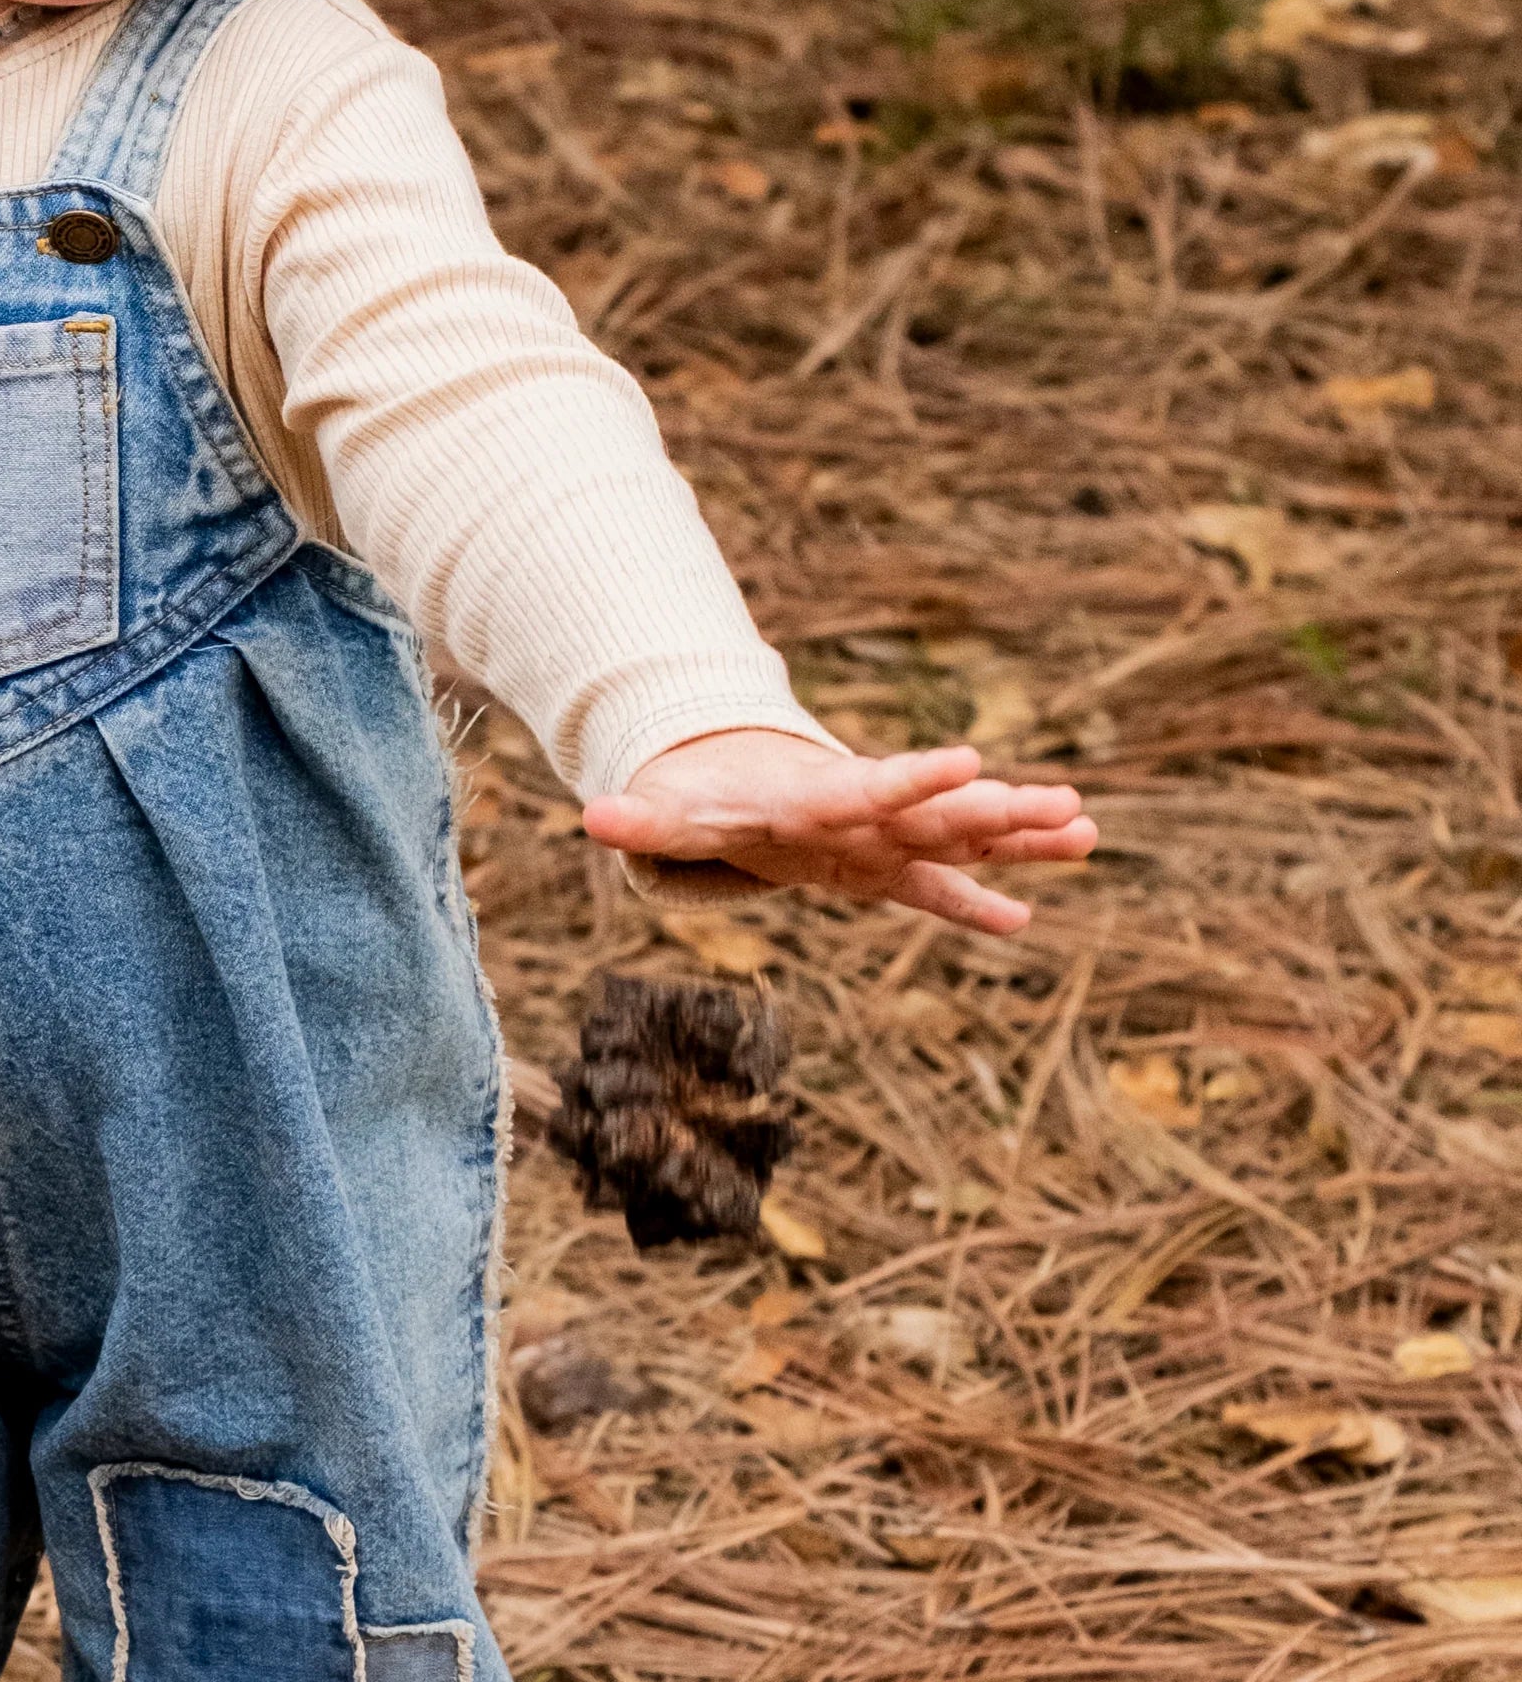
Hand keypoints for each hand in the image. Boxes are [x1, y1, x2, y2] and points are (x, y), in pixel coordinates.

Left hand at [582, 728, 1097, 941]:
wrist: (728, 788)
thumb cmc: (704, 799)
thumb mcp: (671, 811)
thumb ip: (643, 818)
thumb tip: (594, 817)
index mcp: (823, 799)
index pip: (877, 786)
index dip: (919, 778)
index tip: (970, 761)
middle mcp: (868, 817)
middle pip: (941, 815)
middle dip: (1001, 811)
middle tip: (1068, 805)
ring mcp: (886, 841)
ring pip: (961, 840)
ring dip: (1021, 839)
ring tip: (1086, 830)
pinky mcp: (887, 868)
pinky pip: (941, 890)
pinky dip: (980, 903)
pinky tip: (1026, 920)